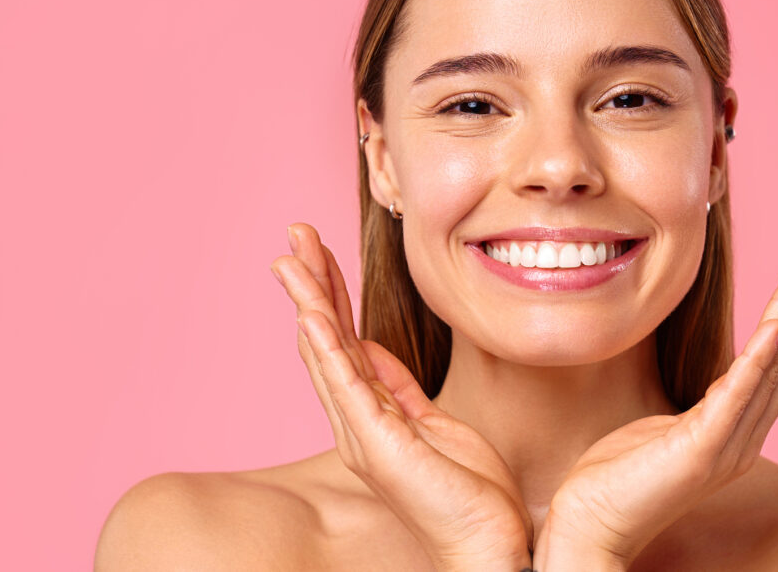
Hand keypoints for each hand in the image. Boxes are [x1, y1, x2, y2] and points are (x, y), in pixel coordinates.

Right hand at [270, 223, 533, 571]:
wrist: (487, 546)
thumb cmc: (466, 495)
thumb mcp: (435, 423)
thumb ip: (399, 388)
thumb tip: (374, 350)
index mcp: (372, 413)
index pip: (343, 340)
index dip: (329, 293)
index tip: (316, 251)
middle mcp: (358, 421)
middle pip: (326, 340)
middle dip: (311, 285)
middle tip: (293, 236)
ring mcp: (364, 434)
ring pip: (328, 355)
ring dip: (310, 303)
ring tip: (291, 259)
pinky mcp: (379, 446)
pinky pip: (348, 388)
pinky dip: (328, 350)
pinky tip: (312, 316)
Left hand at [533, 237, 777, 569]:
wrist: (590, 527)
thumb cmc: (618, 477)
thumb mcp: (665, 427)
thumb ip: (698, 404)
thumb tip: (711, 376)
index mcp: (737, 428)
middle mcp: (745, 436)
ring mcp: (728, 445)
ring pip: (773, 366)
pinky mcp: (701, 451)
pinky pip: (739, 395)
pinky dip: (761, 358)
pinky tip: (777, 324)